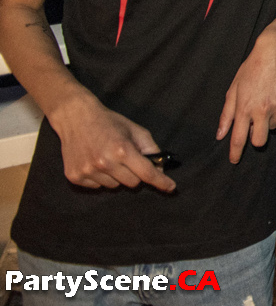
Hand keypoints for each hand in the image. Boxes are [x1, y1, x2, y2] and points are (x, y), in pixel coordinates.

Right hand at [49, 92, 175, 191]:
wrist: (75, 117)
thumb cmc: (109, 122)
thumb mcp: (135, 130)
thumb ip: (151, 149)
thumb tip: (160, 169)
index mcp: (122, 150)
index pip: (146, 173)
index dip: (161, 182)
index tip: (171, 188)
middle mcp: (105, 163)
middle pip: (132, 183)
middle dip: (135, 174)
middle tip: (127, 159)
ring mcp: (88, 171)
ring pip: (114, 186)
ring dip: (117, 176)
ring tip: (108, 158)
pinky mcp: (75, 177)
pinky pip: (97, 187)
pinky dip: (100, 178)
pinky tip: (94, 161)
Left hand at [217, 24, 275, 162]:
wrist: (275, 51)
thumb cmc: (251, 69)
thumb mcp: (234, 89)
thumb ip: (227, 114)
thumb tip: (220, 134)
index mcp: (245, 108)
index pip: (239, 138)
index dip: (235, 152)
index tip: (234, 160)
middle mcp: (263, 110)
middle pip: (260, 141)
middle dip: (256, 139)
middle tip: (254, 127)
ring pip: (273, 126)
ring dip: (267, 120)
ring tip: (265, 100)